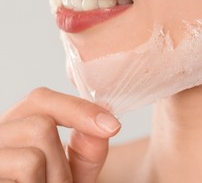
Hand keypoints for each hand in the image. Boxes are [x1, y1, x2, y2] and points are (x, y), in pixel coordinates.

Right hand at [0, 88, 120, 182]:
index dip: (80, 109)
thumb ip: (89, 148)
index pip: (41, 98)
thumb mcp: (74, 171)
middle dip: (63, 162)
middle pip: (41, 125)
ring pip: (35, 152)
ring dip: (56, 179)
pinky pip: (28, 166)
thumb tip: (106, 121)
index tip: (113, 126)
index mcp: (16, 126)